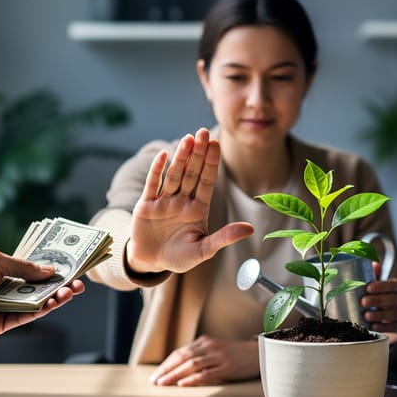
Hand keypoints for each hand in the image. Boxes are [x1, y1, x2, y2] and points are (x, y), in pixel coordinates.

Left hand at [0, 249, 84, 337]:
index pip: (35, 274)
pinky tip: (54, 302)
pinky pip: (24, 317)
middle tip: (79, 284)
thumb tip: (50, 272)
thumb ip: (24, 268)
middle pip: (39, 291)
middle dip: (60, 288)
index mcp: (5, 274)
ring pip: (35, 306)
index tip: (72, 270)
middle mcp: (6, 292)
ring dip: (55, 299)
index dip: (54, 273)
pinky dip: (41, 311)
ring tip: (71, 292)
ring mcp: (4, 309)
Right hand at [126, 127, 253, 273]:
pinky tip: (164, 155)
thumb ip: (224, 237)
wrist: (151, 263)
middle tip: (203, 132)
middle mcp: (182, 201)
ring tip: (187, 139)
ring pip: (174, 175)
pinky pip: (152, 184)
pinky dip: (157, 170)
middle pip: (191, 173)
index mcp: (198, 209)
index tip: (216, 144)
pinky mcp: (147, 205)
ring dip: (180, 157)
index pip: (206, 181)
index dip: (211, 163)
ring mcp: (164, 201)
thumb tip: (250, 229)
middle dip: (197, 153)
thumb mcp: (204, 250)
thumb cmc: (179, 257)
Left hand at [149, 335, 259, 385]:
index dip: (166, 364)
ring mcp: (218, 355)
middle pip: (183, 357)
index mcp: (204, 342)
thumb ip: (200, 357)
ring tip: (163, 383)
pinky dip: (193, 378)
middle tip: (154, 381)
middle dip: (166, 369)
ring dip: (175, 374)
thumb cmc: (235, 355)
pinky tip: (183, 384)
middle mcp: (209, 346)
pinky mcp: (227, 366)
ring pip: (192, 364)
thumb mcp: (215, 351)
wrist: (258, 353)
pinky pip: (207, 373)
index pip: (180, 352)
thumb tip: (179, 372)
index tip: (156, 375)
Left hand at [360, 270, 396, 341]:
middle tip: (363, 302)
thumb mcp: (383, 288)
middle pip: (395, 299)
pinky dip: (384, 327)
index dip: (382, 286)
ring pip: (395, 314)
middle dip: (378, 300)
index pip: (396, 285)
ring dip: (379, 315)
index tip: (368, 288)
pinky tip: (373, 326)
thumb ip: (378, 276)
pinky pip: (396, 327)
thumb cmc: (388, 299)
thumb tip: (373, 263)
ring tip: (366, 315)